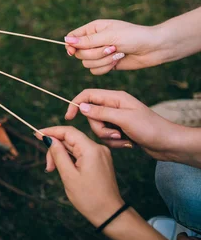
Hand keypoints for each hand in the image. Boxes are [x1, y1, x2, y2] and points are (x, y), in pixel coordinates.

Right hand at [37, 126, 124, 226]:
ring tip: (54, 170)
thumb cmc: (89, 197)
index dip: (51, 131)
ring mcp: (100, 154)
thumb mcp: (68, 175)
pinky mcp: (101, 161)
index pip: (68, 131)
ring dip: (62, 155)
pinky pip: (81, 153)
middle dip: (55, 149)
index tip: (36, 134)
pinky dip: (70, 159)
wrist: (110, 214)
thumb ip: (58, 154)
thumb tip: (49, 138)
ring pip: (75, 147)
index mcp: (91, 150)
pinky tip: (64, 169)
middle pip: (70, 139)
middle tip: (48, 166)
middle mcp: (98, 148)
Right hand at [64, 19, 162, 74]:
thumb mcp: (109, 36)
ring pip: (87, 63)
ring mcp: (100, 53)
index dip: (71, 46)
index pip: (72, 37)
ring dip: (103, 61)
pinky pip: (95, 71)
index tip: (73, 52)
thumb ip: (87, 40)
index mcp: (93, 29)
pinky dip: (106, 68)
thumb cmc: (134, 36)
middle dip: (95, 53)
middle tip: (111, 48)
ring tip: (118, 54)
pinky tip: (118, 61)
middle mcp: (94, 41)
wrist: (154, 48)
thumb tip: (66, 41)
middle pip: (79, 53)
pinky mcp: (106, 64)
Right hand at [65, 89, 182, 161]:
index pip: (88, 95)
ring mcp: (117, 118)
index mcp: (115, 98)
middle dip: (99, 128)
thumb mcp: (124, 119)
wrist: (169, 144)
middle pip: (91, 115)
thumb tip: (81, 107)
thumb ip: (101, 112)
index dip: (76, 104)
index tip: (69, 118)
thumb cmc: (150, 128)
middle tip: (115, 133)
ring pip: (98, 128)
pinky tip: (128, 143)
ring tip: (124, 139)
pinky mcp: (119, 130)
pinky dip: (114, 142)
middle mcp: (114, 106)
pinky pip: (106, 137)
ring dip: (108, 137)